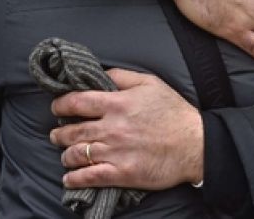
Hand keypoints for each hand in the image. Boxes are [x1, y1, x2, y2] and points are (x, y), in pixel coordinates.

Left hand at [51, 69, 202, 190]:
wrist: (195, 144)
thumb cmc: (175, 112)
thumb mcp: (152, 83)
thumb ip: (123, 76)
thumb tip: (100, 74)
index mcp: (118, 104)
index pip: (76, 102)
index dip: (61, 105)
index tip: (58, 108)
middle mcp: (112, 128)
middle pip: (71, 131)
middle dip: (59, 133)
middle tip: (57, 134)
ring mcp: (115, 152)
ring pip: (75, 155)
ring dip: (66, 155)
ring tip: (67, 154)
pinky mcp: (121, 173)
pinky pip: (87, 177)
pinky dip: (73, 178)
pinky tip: (70, 177)